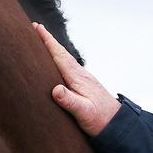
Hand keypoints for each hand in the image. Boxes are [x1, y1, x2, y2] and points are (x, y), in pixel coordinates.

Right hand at [34, 22, 121, 136]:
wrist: (118, 124)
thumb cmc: (100, 120)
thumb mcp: (84, 112)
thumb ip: (70, 101)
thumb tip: (55, 90)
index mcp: (77, 78)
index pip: (59, 56)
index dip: (47, 42)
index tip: (37, 28)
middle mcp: (80, 75)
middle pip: (61, 54)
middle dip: (47, 41)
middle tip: (35, 27)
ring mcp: (82, 79)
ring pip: (64, 60)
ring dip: (53, 50)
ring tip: (41, 41)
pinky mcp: (83, 86)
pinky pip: (67, 68)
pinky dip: (58, 61)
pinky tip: (55, 64)